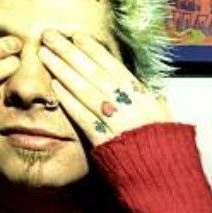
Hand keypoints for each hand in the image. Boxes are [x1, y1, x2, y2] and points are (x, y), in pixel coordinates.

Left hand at [39, 31, 170, 146]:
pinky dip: (69, 100)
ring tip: (45, 55)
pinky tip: (54, 86)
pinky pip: (84, 116)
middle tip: (50, 36)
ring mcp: (118, 122)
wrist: (165, 176)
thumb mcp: (166, 120)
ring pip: (86, 90)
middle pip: (96, 73)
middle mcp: (131, 106)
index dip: (94, 50)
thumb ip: (158, 104)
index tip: (77, 36)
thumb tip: (154, 92)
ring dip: (63, 70)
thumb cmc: (166, 148)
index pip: (115, 67)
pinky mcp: (105, 140)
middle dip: (71, 53)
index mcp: (145, 98)